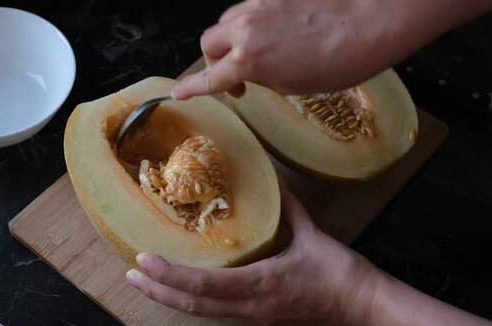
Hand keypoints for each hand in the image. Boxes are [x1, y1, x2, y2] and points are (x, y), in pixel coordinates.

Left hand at [126, 179, 384, 325]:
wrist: (367, 309)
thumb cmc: (342, 275)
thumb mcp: (313, 236)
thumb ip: (290, 209)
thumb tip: (276, 184)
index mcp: (261, 284)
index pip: (203, 286)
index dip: (170, 275)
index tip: (144, 261)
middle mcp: (251, 306)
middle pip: (193, 304)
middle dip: (158, 291)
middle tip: (132, 274)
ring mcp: (255, 316)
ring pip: (203, 311)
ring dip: (172, 297)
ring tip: (148, 281)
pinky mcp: (262, 318)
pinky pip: (219, 310)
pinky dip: (195, 299)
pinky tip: (184, 287)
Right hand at [171, 0, 491, 99]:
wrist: (372, 19)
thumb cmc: (342, 58)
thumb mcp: (294, 84)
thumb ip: (262, 77)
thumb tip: (252, 72)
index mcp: (249, 59)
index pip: (210, 78)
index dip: (191, 88)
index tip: (178, 92)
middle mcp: (246, 28)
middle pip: (208, 42)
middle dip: (214, 61)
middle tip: (237, 79)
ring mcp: (259, 5)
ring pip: (226, 22)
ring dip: (232, 40)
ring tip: (256, 53)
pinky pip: (248, 8)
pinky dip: (251, 23)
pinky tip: (272, 32)